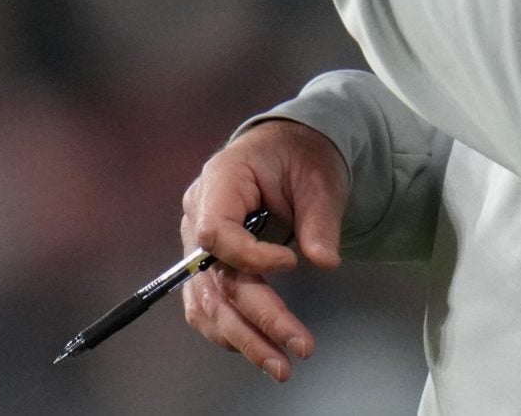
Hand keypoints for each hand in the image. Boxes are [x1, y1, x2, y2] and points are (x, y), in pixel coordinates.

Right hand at [177, 118, 347, 380]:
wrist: (287, 153)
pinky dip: (231, 332)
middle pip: (216, 278)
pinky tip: (260, 350)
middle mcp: (197, 215)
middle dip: (258, 318)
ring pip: (208, 302)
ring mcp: (197, 245)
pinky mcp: (207, 267)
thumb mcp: (319, 179)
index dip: (249, 257)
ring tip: (281, 366)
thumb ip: (319, 219)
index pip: (215, 231)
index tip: (292, 264)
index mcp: (219, 181)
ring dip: (244, 338)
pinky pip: (208, 307)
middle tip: (300, 346)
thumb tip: (324, 262)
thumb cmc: (300, 158)